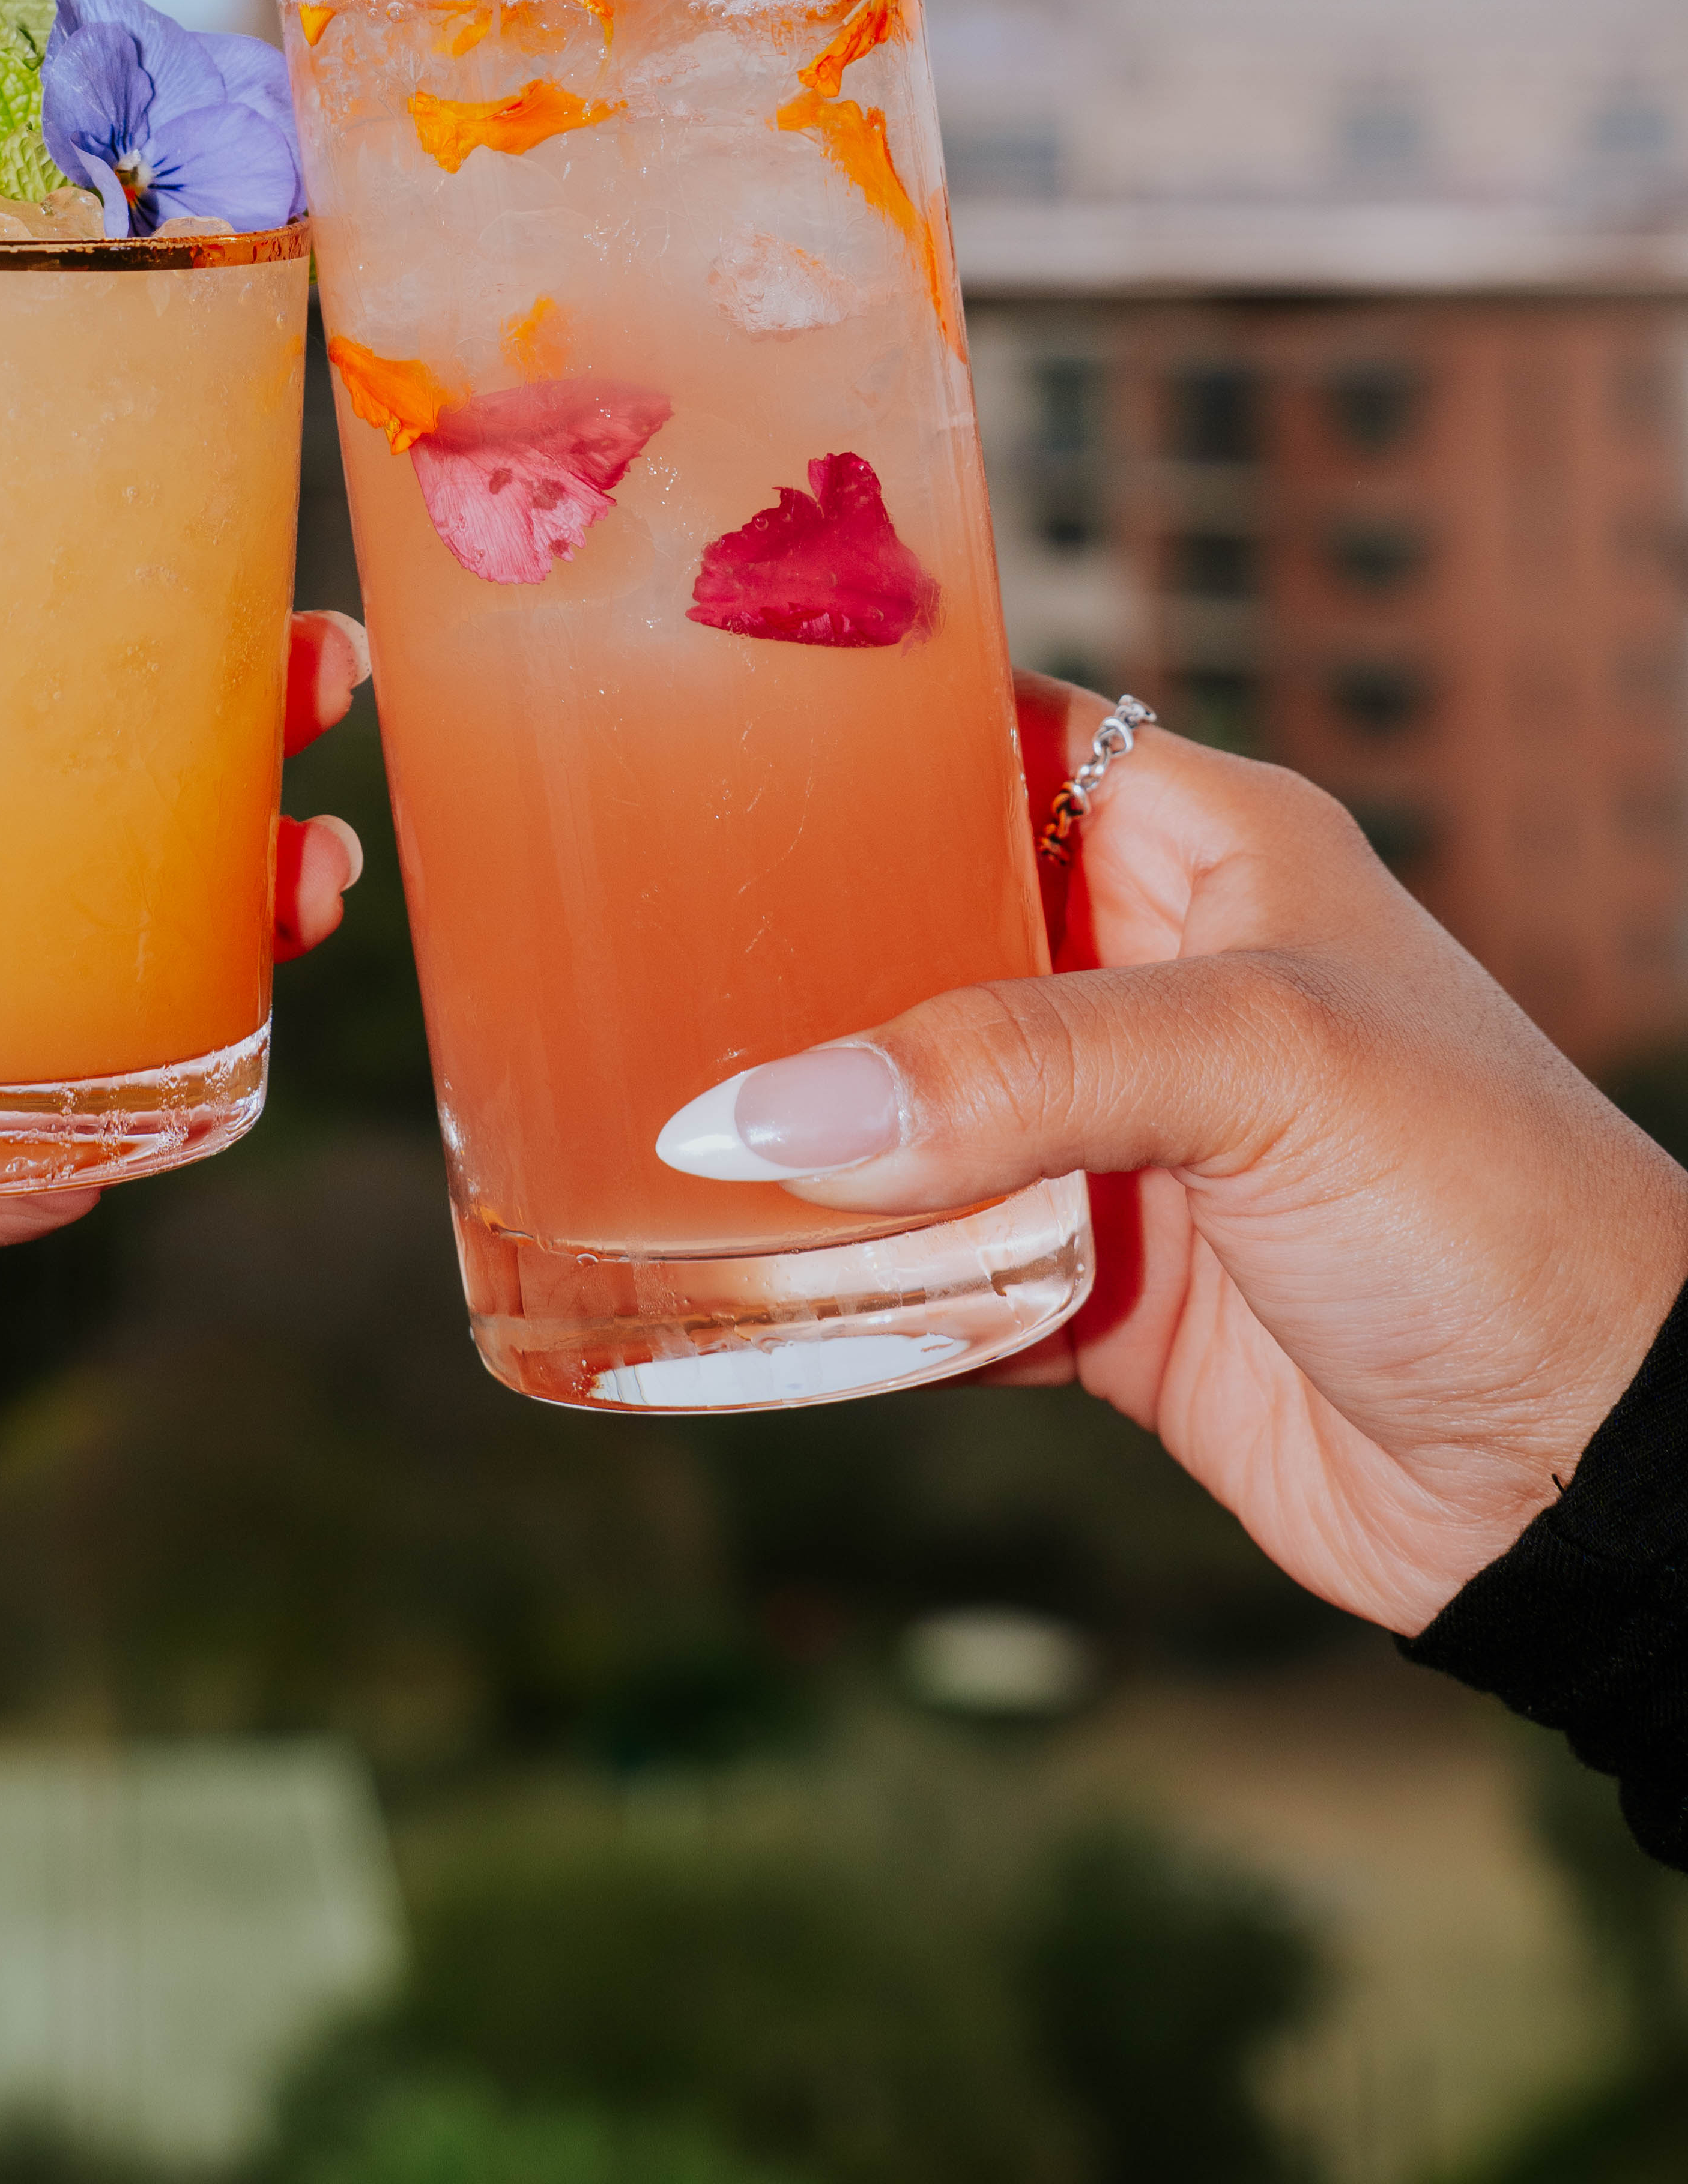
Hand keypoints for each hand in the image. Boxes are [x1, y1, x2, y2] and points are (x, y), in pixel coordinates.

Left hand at [0, 559, 373, 1545]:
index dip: (44, 566)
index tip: (174, 492)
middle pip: (42, 784)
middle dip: (208, 726)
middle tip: (311, 670)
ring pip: (74, 966)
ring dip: (216, 917)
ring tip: (306, 871)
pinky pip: (7, 1170)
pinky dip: (106, 1133)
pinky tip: (188, 1086)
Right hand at [687, 680, 1687, 1632]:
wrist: (1595, 1472)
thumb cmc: (1491, 1201)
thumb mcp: (1258, 1065)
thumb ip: (1010, 1071)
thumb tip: (762, 1116)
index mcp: (1209, 852)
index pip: (1000, 741)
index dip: (862, 734)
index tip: (695, 738)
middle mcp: (1154, 978)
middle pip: (918, 932)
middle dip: (787, 953)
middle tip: (617, 950)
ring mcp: (1121, 1142)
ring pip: (907, 1112)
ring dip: (801, 1136)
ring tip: (631, 1122)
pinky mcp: (1101, 1293)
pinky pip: (930, 1274)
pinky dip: (842, 1290)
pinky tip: (731, 1287)